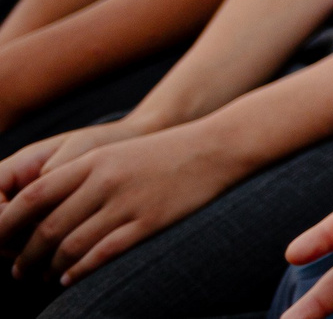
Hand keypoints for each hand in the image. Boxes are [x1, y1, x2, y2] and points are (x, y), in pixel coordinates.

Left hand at [0, 119, 246, 286]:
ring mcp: (128, 203)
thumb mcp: (116, 153)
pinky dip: (80, 271)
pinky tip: (71, 279)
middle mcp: (106, 181)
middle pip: (48, 227)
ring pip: (72, 246)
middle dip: (25, 256)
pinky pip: (104, 253)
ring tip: (42, 278)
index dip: (8, 223)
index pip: (34, 196)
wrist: (217, 146)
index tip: (0, 241)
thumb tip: (41, 208)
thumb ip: (80, 175)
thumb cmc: (164, 152)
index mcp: (94, 161)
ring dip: (49, 268)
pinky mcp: (150, 222)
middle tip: (17, 270)